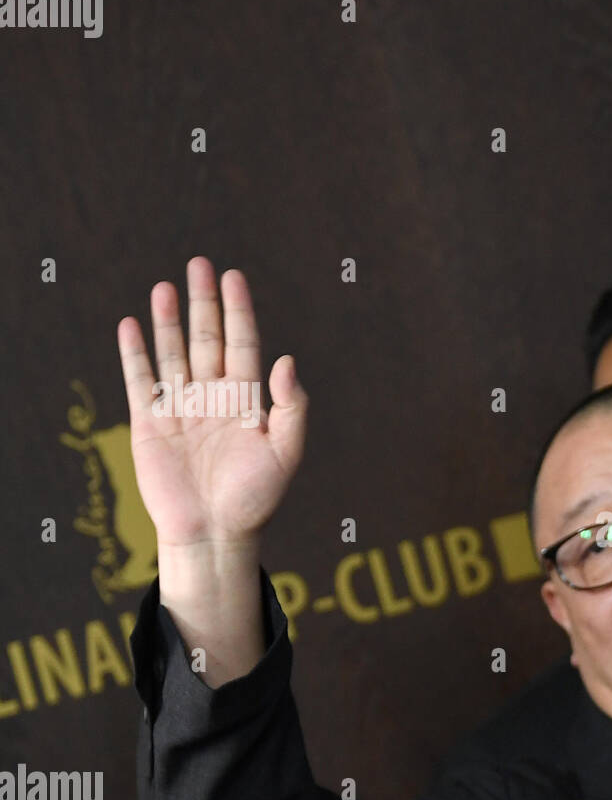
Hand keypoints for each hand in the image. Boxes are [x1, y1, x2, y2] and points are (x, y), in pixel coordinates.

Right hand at [117, 257, 307, 548]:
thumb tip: (287, 360)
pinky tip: (131, 325)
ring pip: (173, 354)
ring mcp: (181, 409)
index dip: (238, 311)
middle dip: (204, 304)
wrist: (216, 534)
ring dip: (169, 321)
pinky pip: (141, 381)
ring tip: (167, 287)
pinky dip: (135, 354)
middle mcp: (214, 398)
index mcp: (247, 401)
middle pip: (207, 340)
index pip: (243, 344)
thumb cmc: (256, 499)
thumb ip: (291, 408)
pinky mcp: (151, 424)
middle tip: (200, 264)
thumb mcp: (286, 454)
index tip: (234, 277)